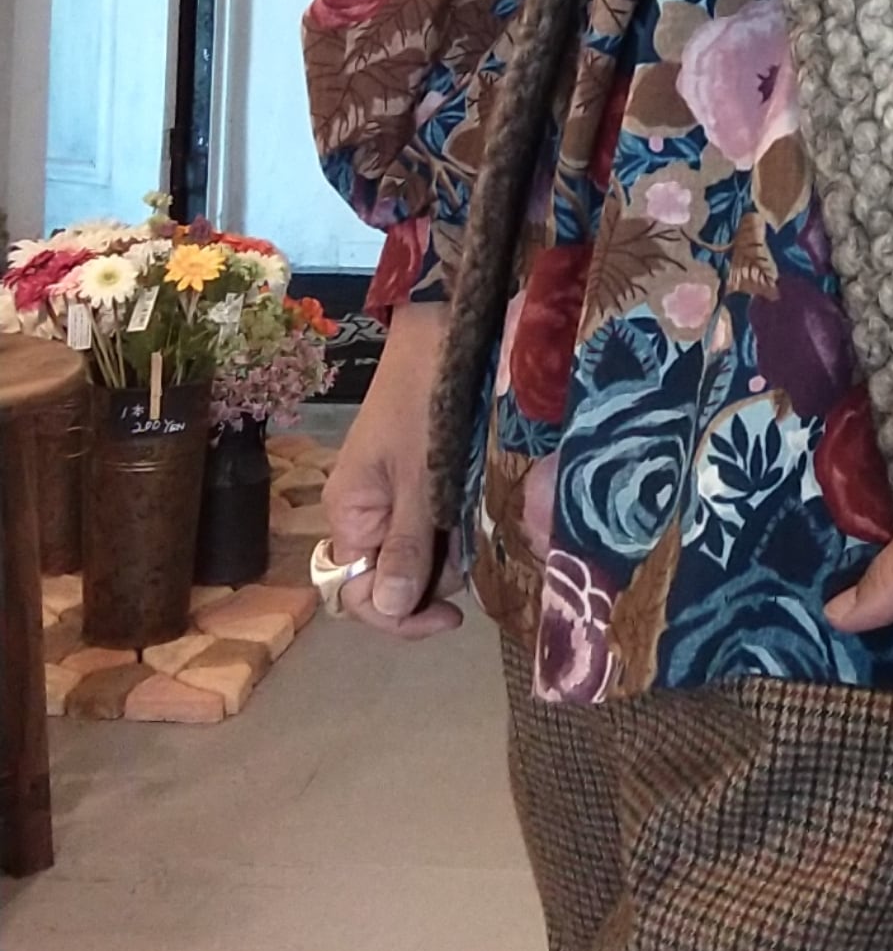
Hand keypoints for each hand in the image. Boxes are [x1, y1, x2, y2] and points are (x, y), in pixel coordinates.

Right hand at [321, 301, 463, 639]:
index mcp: (350, 515)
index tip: (450, 615)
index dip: (398, 616)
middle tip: (471, 550)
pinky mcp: (426, 483)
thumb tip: (388, 608)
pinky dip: (462, 529)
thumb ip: (405, 545)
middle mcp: (368, 514)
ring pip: (423, 557)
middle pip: (394, 581)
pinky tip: (484, 514)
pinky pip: (439, 527)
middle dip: (434, 578)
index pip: (358, 595)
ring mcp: (397, 499)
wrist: (443, 334)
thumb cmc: (424, 400)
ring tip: (481, 520)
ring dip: (454, 551)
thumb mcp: (419, 477)